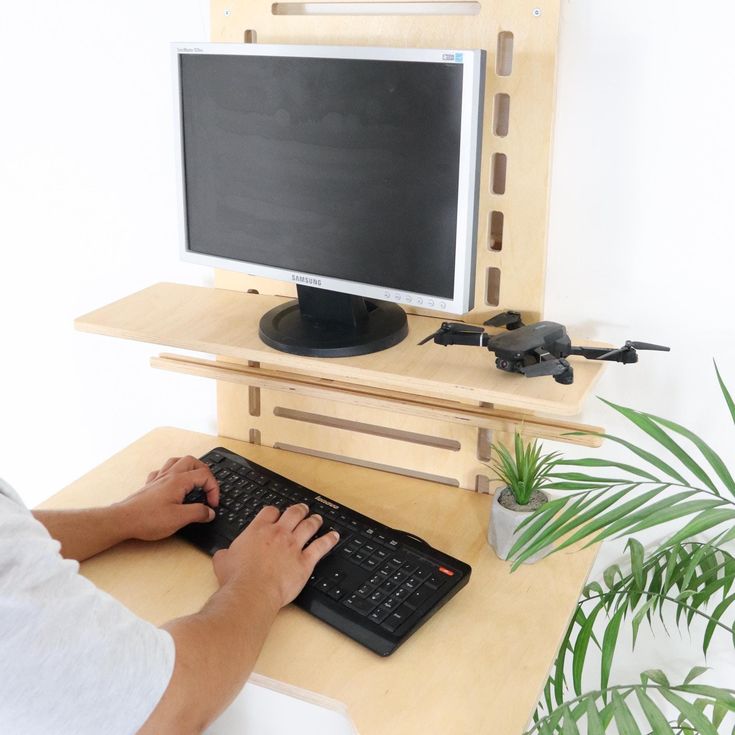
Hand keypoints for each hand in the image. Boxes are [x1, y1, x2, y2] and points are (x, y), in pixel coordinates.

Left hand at [117, 455, 219, 541]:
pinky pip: (162, 471)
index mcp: (179, 481)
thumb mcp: (179, 519)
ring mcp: (158, 478)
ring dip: (189, 467)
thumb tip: (210, 512)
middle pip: (192, 461)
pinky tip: (172, 482)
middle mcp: (169, 475)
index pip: (205, 476)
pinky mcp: (150, 485)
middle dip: (205, 472)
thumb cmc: (148, 519)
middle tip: (208, 487)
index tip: (212, 504)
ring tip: (195, 479)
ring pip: (177, 461)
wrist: (122, 520)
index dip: (214, 489)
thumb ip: (198, 513)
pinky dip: (172, 473)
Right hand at [213, 504, 339, 608]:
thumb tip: (223, 554)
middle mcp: (278, 534)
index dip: (275, 511)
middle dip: (299, 509)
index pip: (270, 512)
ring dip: (314, 520)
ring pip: (308, 526)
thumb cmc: (237, 579)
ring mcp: (293, 546)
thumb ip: (225, 553)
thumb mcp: (222, 561)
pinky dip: (329, 540)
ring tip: (318, 519)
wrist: (252, 592)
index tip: (277, 513)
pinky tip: (334, 537)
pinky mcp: (305, 561)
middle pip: (293, 514)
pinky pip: (321, 547)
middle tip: (302, 509)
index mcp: (258, 531)